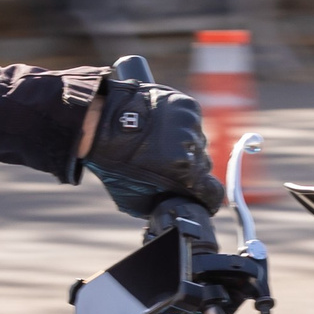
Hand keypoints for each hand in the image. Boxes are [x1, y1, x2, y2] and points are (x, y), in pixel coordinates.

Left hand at [81, 77, 223, 217]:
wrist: (100, 124)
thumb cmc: (113, 164)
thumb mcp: (136, 200)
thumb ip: (163, 205)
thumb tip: (177, 207)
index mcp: (183, 172)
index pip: (214, 192)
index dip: (208, 199)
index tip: (202, 198)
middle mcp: (191, 147)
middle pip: (205, 167)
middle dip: (191, 171)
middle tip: (168, 168)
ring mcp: (190, 123)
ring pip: (199, 144)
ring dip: (186, 148)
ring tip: (161, 146)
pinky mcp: (186, 105)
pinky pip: (192, 124)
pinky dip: (182, 128)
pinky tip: (163, 130)